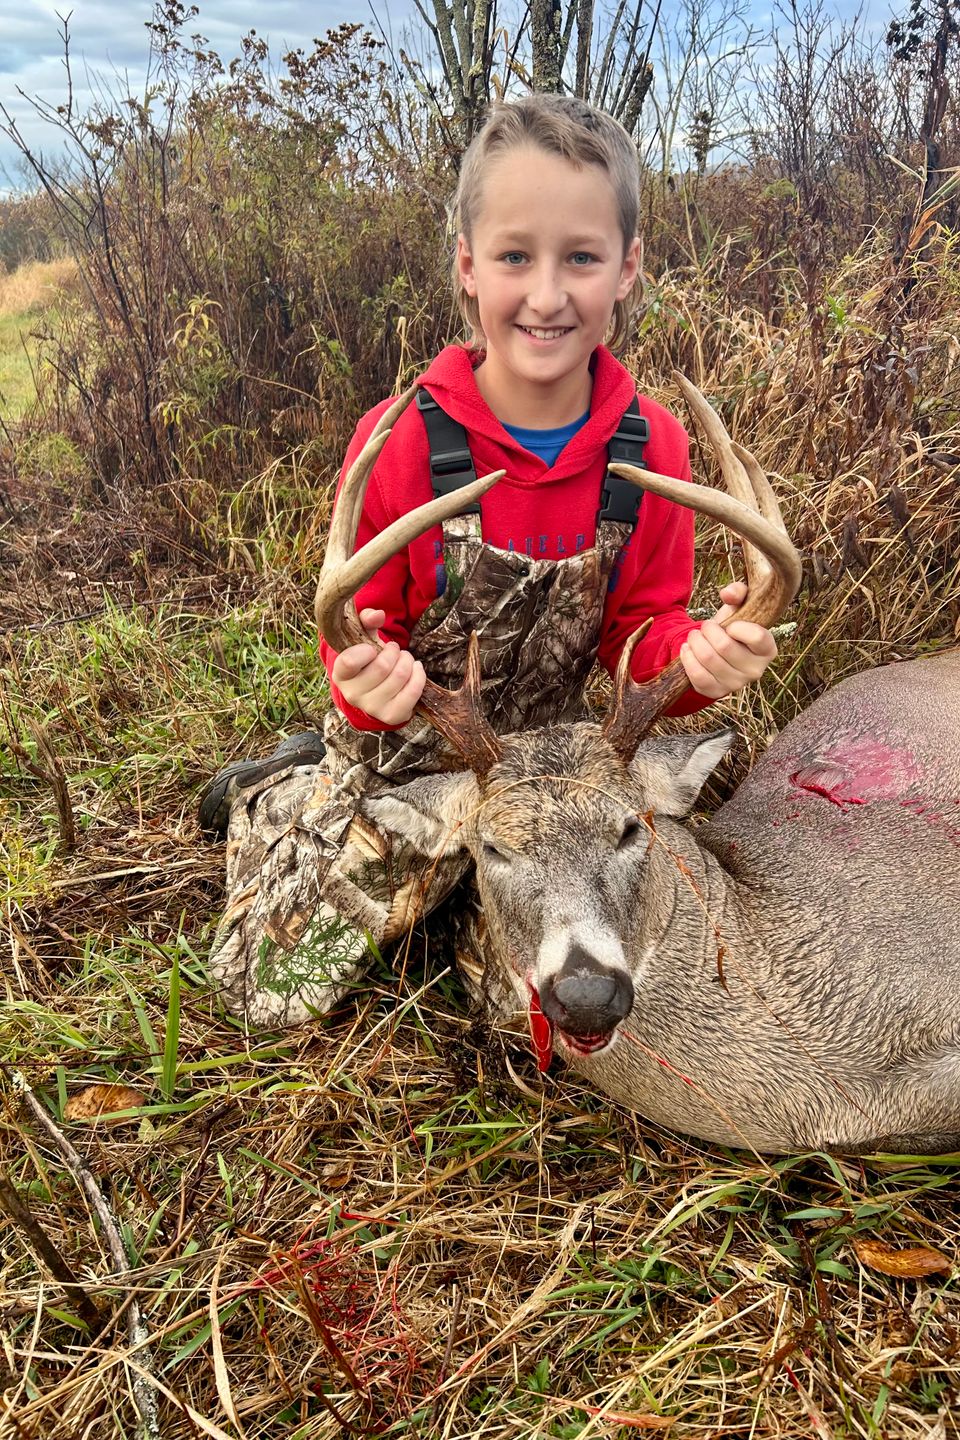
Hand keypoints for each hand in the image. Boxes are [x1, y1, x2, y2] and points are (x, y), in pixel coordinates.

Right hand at [331, 608, 426, 723]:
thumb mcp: (362, 637)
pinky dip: (419, 675)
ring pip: (400, 677)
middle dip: (395, 652)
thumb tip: (379, 615)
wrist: (374, 690)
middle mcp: (352, 695)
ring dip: (408, 661)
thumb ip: (366, 620)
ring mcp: (372, 708)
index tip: (372, 648)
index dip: (366, 650)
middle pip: (382, 666)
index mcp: (340, 675)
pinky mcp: (392, 716)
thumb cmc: (367, 659)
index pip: (349, 661)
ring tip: (405, 658)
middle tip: (395, 650)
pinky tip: (415, 669)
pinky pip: (413, 692)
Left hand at [679, 581, 776, 699]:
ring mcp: (736, 684)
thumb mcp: (737, 606)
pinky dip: (687, 658)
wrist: (717, 650)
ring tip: (694, 635)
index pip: (758, 637)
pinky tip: (687, 648)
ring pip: (708, 659)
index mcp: (767, 649)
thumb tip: (728, 593)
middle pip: (725, 647)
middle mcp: (756, 670)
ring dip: (695, 642)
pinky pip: (697, 676)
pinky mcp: (716, 692)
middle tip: (705, 626)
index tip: (730, 624)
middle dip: (708, 631)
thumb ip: (738, 592)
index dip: (738, 626)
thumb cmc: (732, 626)